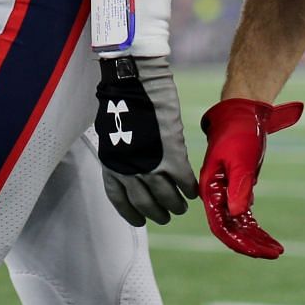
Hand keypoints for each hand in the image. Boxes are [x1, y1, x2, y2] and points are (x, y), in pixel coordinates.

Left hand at [95, 55, 198, 225]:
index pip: (120, 200)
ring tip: (181, 206)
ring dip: (175, 205)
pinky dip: (190, 189)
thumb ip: (122, 153)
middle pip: (145, 204)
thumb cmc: (121, 100)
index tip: (140, 220)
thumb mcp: (113, 133)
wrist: (134, 83)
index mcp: (111, 165)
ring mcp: (151, 167)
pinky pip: (184, 182)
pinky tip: (193, 191)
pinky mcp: (172, 157)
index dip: (131, 213)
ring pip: (167, 198)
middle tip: (165, 215)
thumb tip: (132, 163)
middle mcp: (129, 172)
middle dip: (156, 213)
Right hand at [198, 97, 303, 257]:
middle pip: (231, 229)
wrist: (244, 113)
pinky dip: (256, 227)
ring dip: (256, 238)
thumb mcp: (242, 161)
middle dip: (251, 244)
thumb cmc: (240, 134)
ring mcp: (227, 192)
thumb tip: (237, 216)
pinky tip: (269, 237)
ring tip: (277, 249)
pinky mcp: (238, 187)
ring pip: (239, 225)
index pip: (221, 225)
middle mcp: (216, 194)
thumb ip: (238, 188)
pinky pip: (245, 215)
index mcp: (210, 189)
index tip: (260, 252)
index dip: (239, 242)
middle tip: (275, 253)